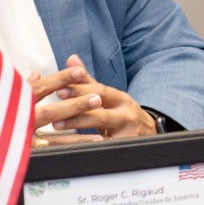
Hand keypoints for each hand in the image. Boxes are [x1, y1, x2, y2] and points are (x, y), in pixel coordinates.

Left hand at [33, 55, 157, 139]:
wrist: (148, 134)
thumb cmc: (120, 113)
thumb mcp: (108, 97)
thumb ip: (88, 81)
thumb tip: (71, 59)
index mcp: (120, 98)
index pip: (100, 91)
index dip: (80, 90)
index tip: (60, 90)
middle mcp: (125, 113)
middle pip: (101, 108)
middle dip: (77, 107)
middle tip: (55, 107)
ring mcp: (126, 131)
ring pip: (102, 126)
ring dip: (78, 124)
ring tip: (57, 125)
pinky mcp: (123, 146)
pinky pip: (103, 146)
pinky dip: (87, 144)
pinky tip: (72, 145)